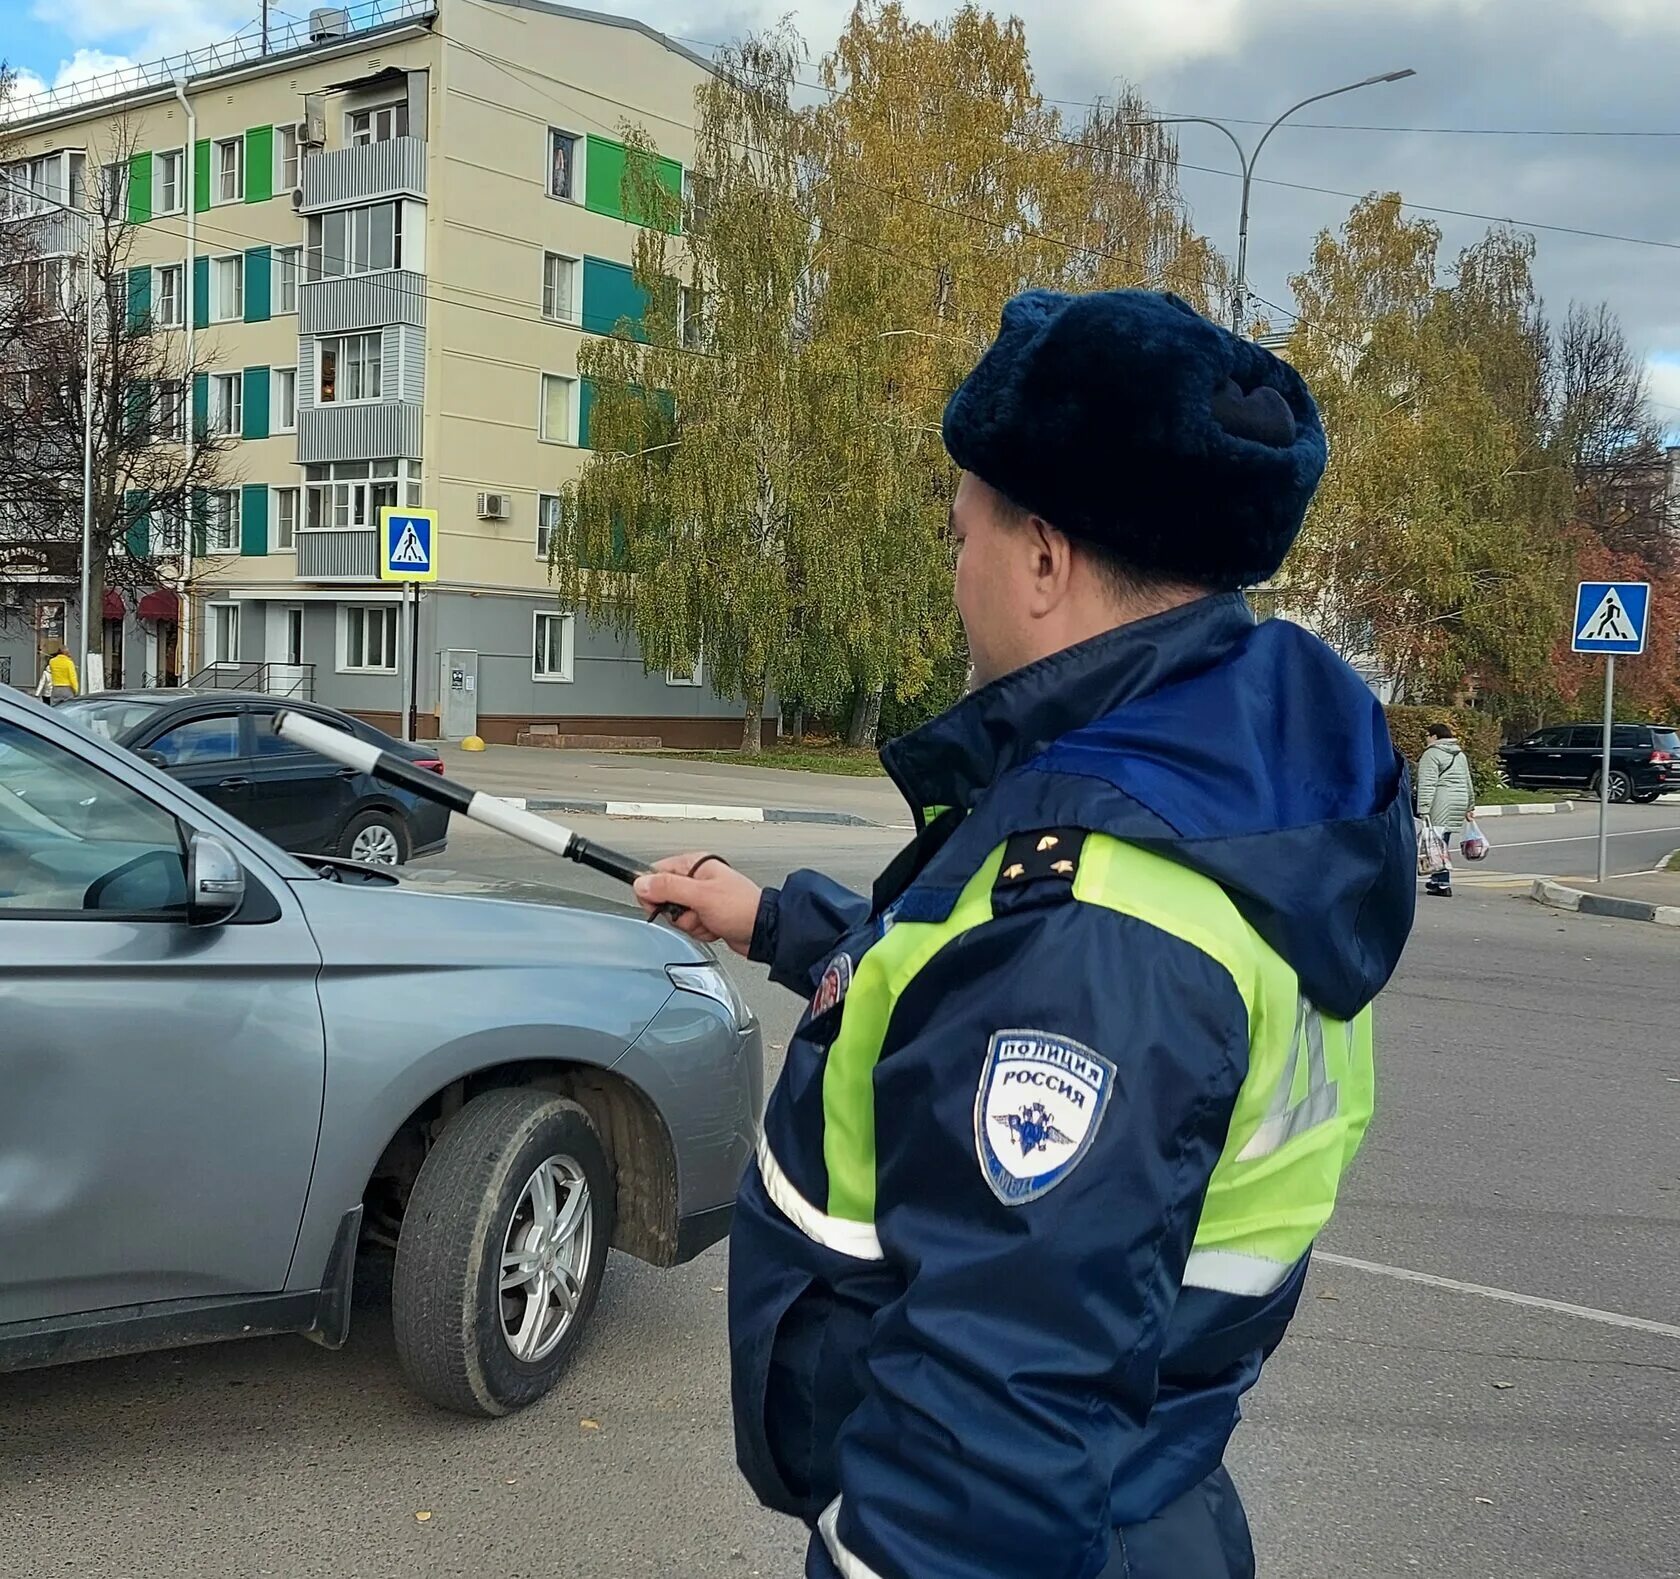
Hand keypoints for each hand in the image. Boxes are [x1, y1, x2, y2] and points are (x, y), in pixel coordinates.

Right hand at [634, 854, 762, 956]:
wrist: (763, 931)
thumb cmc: (742, 907)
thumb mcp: (701, 895)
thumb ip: (668, 888)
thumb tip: (641, 883)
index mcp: (694, 865)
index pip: (655, 873)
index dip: (654, 892)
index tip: (663, 903)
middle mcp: (695, 879)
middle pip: (663, 898)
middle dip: (678, 913)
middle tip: (695, 911)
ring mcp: (700, 898)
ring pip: (676, 916)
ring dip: (691, 924)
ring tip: (709, 919)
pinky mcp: (705, 915)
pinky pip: (689, 926)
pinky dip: (700, 931)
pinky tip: (713, 927)